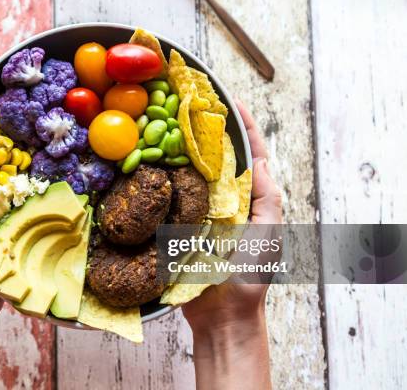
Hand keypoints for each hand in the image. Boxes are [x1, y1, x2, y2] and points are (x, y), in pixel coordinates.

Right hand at [182, 101, 280, 389]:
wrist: (222, 317)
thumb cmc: (250, 278)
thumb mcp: (269, 235)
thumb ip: (268, 199)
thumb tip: (261, 160)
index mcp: (249, 199)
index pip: (249, 155)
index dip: (243, 128)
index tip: (231, 101)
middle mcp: (224, 201)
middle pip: (216, 159)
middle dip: (205, 132)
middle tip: (190, 105)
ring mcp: (199, 213)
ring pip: (189, 174)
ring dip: (180, 150)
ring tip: (167, 123)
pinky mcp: (177, 227)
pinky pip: (169, 198)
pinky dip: (161, 178)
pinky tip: (150, 162)